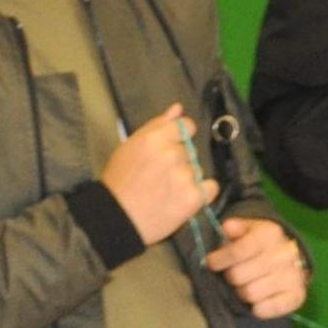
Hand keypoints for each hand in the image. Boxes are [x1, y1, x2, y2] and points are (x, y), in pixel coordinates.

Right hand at [100, 102, 210, 242]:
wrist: (118, 219)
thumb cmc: (120, 181)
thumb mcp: (130, 146)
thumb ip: (156, 125)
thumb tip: (178, 108)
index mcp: (154, 138)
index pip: (186, 126)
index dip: (180, 137)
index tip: (170, 149)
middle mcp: (172, 154)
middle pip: (190, 150)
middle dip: (179, 160)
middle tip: (160, 176)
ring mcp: (184, 177)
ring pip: (197, 169)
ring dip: (187, 178)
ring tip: (167, 191)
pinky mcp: (193, 198)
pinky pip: (210, 188)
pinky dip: (201, 193)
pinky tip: (183, 198)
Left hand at [206, 215, 310, 319]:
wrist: (288, 259)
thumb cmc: (258, 245)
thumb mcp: (245, 230)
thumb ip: (233, 228)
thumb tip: (228, 228)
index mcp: (270, 234)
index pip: (238, 251)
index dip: (220, 259)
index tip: (211, 263)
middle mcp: (285, 254)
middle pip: (239, 275)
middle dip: (230, 277)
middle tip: (232, 275)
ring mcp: (293, 276)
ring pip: (249, 294)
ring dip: (241, 292)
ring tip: (245, 285)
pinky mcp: (297, 296)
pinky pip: (265, 309)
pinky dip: (256, 308)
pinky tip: (256, 299)